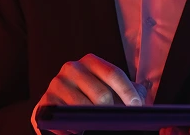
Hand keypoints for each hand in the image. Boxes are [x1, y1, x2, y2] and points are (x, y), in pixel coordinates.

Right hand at [30, 53, 146, 134]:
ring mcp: (56, 84)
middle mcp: (72, 68)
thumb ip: (131, 90)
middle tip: (117, 121)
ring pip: (83, 107)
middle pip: (101, 93)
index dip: (127, 91)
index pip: (113, 74)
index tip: (137, 106)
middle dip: (112, 110)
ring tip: (97, 125)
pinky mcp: (45, 102)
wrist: (60, 106)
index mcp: (90, 61)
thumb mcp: (112, 89)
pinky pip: (64, 118)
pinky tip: (79, 130)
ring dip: (93, 120)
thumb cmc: (92, 97)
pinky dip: (74, 128)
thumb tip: (144, 91)